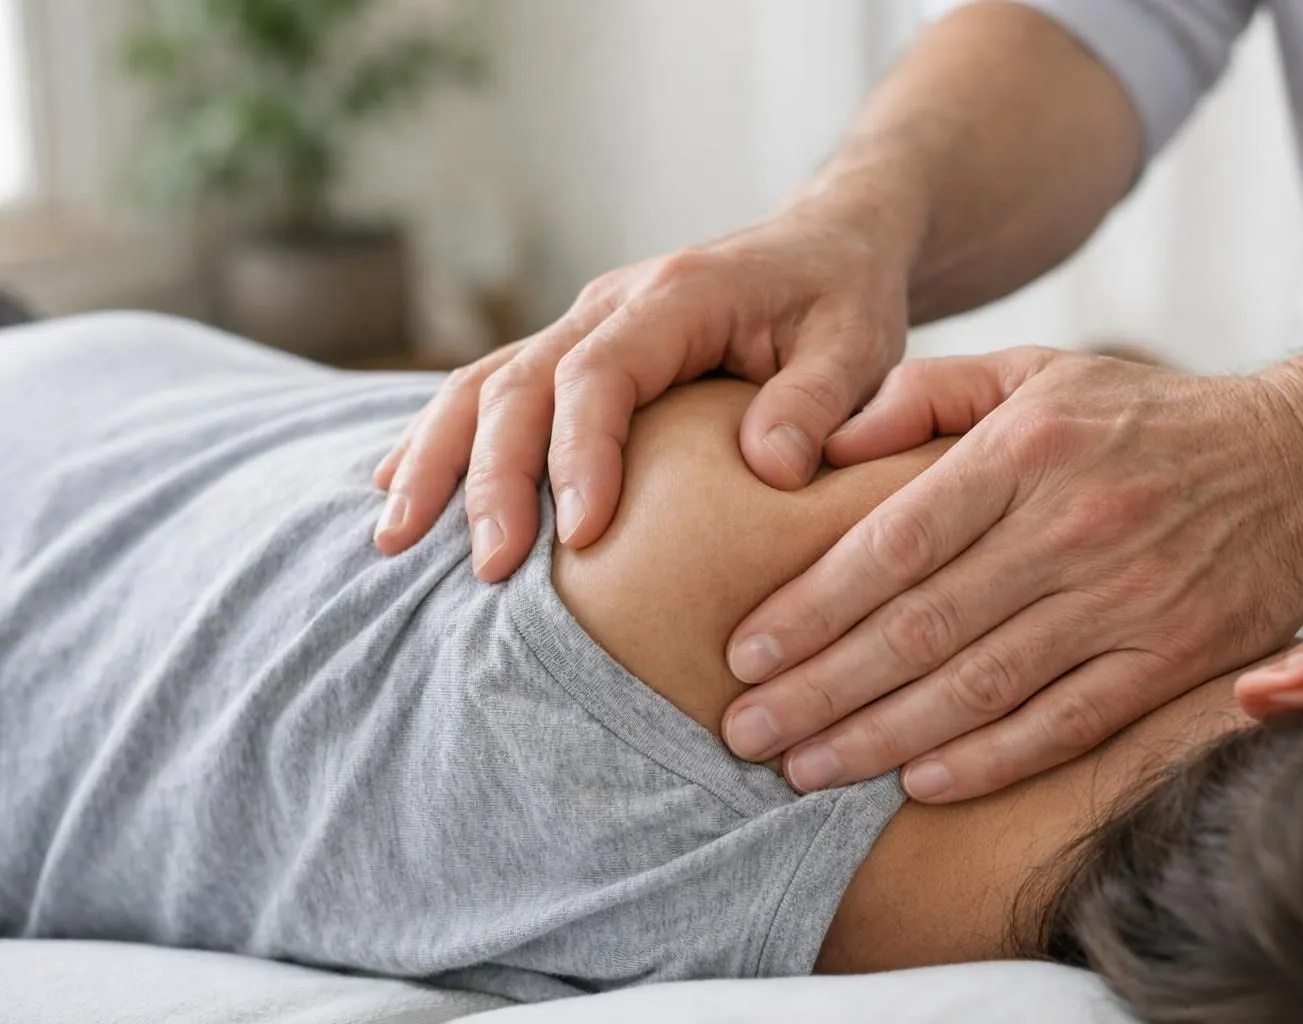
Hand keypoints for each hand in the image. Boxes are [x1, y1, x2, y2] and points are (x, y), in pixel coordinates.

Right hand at [372, 204, 909, 579]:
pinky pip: (490, 392)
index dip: (581, 454)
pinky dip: (439, 442)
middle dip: (492, 478)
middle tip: (489, 570)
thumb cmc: (843, 301)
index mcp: (676, 297)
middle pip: (520, 384)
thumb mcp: (859, 344)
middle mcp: (610, 304)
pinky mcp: (573, 353)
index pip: (600, 374)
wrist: (824, 248)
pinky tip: (399, 494)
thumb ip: (820, 401)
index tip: (582, 536)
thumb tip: (767, 468)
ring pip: (482, 385)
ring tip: (396, 542)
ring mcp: (582, 325)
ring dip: (435, 460)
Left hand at [722, 346, 1302, 801]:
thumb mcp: (1034, 372)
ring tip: (804, 769)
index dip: (811, 608)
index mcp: (1026, 449)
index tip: (742, 654)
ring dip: (883, 737)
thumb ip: (924, 395)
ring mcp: (1129, 598)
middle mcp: (1073, 524)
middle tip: (744, 733)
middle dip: (822, 689)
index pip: (893, 543)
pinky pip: (1066, 724)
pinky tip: (917, 784)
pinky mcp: (1174, 658)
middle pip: (923, 627)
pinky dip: (988, 760)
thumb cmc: (1139, 418)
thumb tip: (817, 449)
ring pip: (983, 686)